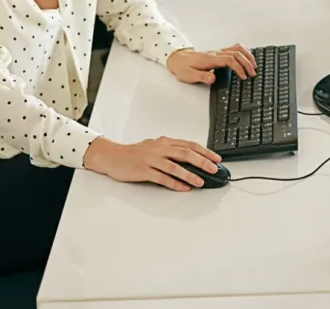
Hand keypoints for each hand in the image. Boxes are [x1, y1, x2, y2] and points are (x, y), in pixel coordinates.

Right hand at [82, 136, 219, 190]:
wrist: (112, 156)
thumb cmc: (135, 153)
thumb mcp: (155, 147)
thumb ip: (171, 151)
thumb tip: (192, 160)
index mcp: (164, 142)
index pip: (189, 144)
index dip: (204, 151)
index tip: (216, 158)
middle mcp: (159, 149)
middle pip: (185, 153)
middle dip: (202, 161)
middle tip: (214, 169)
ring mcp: (151, 159)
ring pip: (174, 166)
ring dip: (189, 174)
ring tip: (201, 182)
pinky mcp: (143, 170)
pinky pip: (161, 177)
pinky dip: (174, 183)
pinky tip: (183, 188)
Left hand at [167, 44, 257, 84]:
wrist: (178, 59)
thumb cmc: (183, 67)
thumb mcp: (190, 75)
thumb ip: (202, 77)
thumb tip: (212, 78)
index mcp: (210, 59)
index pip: (229, 60)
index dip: (239, 68)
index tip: (243, 76)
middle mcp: (216, 53)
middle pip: (237, 53)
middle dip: (247, 63)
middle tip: (253, 73)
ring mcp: (218, 51)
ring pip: (237, 49)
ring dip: (247, 56)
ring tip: (254, 65)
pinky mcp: (219, 52)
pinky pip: (235, 48)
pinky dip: (244, 51)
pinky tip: (248, 57)